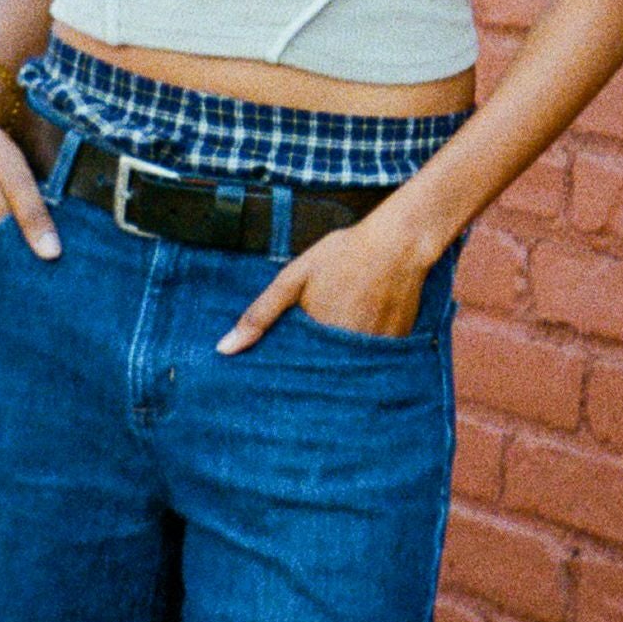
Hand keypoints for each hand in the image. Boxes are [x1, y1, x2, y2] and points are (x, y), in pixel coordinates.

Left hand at [218, 211, 438, 354]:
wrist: (399, 242)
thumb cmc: (342, 255)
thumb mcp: (294, 277)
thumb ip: (260, 314)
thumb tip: (224, 349)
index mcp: (318, 339)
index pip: (295, 374)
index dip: (286, 375)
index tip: (274, 379)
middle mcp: (347, 352)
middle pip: (322, 376)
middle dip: (312, 372)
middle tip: (306, 364)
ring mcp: (375, 352)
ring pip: (348, 371)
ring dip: (338, 366)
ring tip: (333, 347)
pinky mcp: (396, 346)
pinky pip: (373, 361)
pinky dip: (363, 356)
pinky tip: (361, 330)